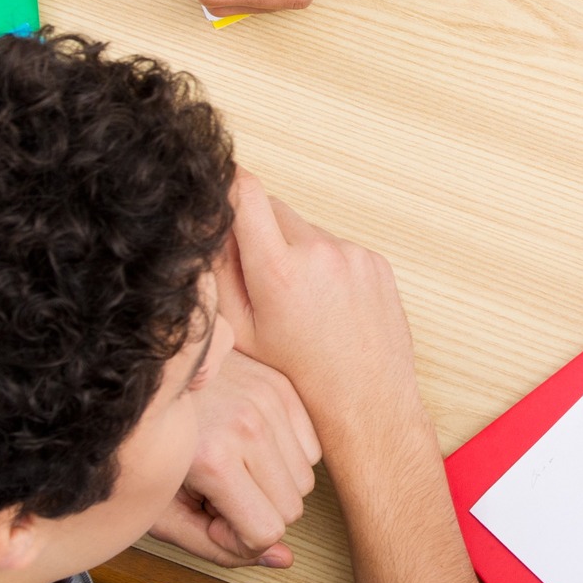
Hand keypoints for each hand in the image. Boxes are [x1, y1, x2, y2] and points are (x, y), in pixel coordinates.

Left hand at [147, 351, 320, 567]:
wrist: (140, 379)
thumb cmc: (144, 446)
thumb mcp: (160, 510)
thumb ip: (215, 545)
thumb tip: (282, 559)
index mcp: (213, 460)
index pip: (267, 531)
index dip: (236, 538)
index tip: (207, 517)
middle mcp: (248, 427)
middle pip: (292, 509)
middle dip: (257, 511)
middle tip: (216, 492)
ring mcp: (268, 402)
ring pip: (305, 481)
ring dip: (271, 484)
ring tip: (229, 466)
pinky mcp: (280, 387)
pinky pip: (309, 449)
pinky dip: (284, 457)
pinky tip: (247, 448)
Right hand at [224, 172, 428, 459]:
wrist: (366, 399)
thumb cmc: (297, 375)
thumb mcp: (241, 331)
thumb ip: (218, 275)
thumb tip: (206, 229)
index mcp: (279, 270)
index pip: (246, 192)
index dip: (226, 183)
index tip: (215, 185)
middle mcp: (320, 253)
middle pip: (272, 210)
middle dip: (256, 230)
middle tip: (255, 273)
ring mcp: (353, 255)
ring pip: (305, 231)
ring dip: (293, 251)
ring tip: (297, 301)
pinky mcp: (375, 261)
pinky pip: (336, 248)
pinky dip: (324, 265)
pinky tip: (325, 304)